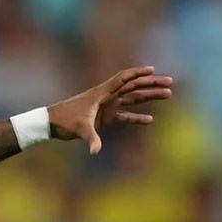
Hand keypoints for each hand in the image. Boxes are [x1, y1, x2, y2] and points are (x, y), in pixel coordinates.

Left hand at [48, 66, 172, 154]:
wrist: (51, 124)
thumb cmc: (64, 120)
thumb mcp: (79, 128)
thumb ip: (90, 139)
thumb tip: (96, 151)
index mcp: (101, 93)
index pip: (123, 78)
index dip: (137, 73)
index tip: (153, 70)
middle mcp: (106, 97)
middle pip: (133, 86)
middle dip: (151, 84)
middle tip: (169, 83)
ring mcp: (107, 107)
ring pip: (132, 99)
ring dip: (149, 96)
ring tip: (168, 94)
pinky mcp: (104, 117)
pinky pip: (124, 116)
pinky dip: (136, 117)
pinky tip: (149, 119)